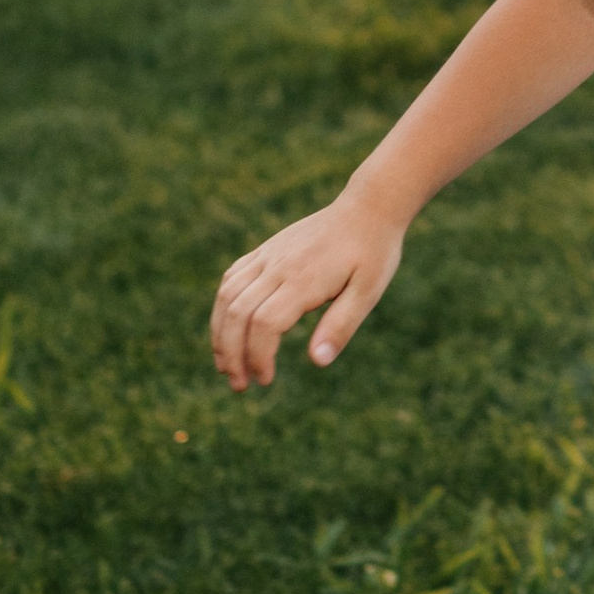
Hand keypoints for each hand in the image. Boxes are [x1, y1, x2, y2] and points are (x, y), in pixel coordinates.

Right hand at [210, 189, 403, 392]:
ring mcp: (268, 256)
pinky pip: (232, 278)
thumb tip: (317, 362)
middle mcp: (278, 266)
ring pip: (227, 296)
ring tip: (226, 366)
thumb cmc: (373, 254)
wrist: (368, 208)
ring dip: (220, 334)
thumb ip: (341, 326)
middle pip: (238, 313)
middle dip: (232, 354)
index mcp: (304, 280)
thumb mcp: (368, 292)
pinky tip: (228, 329)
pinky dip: (223, 307)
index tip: (266, 380)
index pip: (265, 324)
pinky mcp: (265, 250)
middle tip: (239, 385)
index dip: (258, 357)